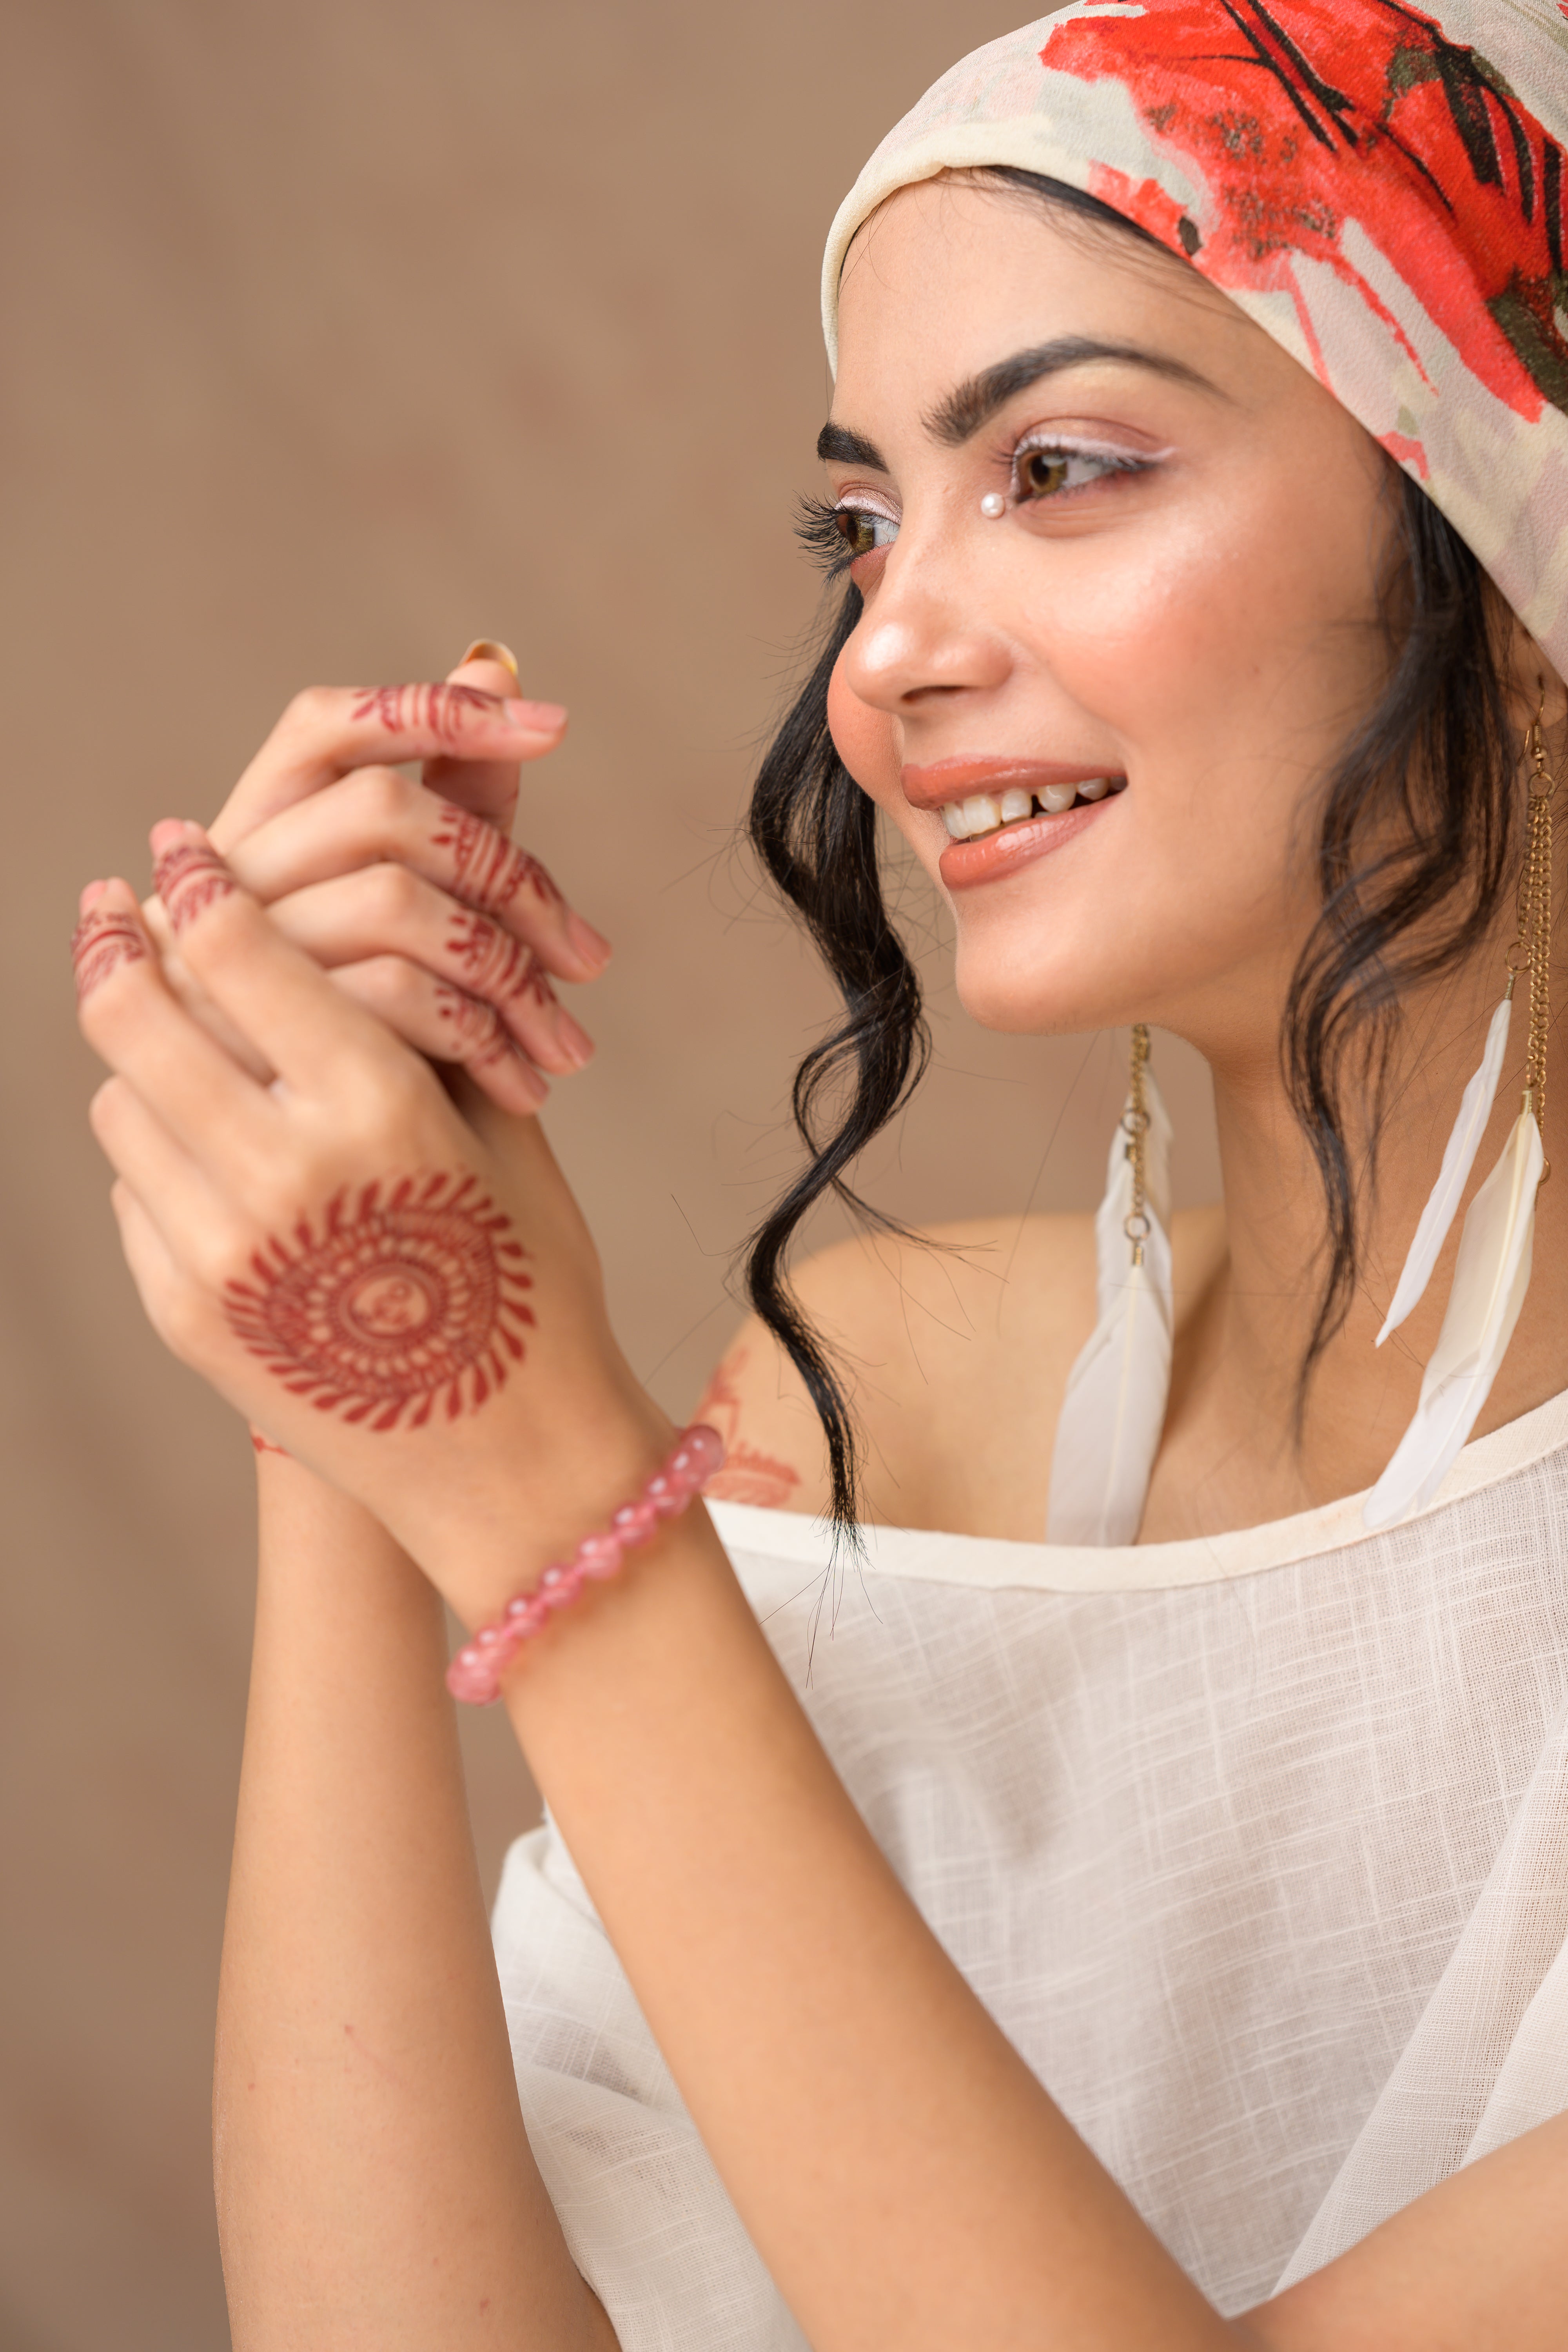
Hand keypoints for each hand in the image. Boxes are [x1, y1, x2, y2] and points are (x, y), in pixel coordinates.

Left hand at [76, 827, 667, 1622]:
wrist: (516, 1464)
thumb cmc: (535, 1279)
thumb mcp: (505, 1123)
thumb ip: (427, 1005)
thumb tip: (381, 889)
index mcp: (379, 1109)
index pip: (238, 946)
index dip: (198, 879)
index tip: (179, 846)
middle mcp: (282, 1174)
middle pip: (135, 1010)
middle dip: (120, 944)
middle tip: (117, 908)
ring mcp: (220, 1255)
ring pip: (118, 1100)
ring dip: (141, 1056)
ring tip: (176, 1038)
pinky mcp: (185, 1316)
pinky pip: (136, 1191)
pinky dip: (160, 1151)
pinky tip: (210, 1148)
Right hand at [146, 650, 611, 1116]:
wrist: (293, 1198)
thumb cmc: (357, 1042)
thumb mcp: (411, 919)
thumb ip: (449, 800)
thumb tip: (496, 661)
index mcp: (252, 831)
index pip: (327, 724)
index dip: (437, 710)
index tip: (556, 729)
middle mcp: (223, 878)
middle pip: (387, 811)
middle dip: (513, 877)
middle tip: (592, 962)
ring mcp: (222, 954)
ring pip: (395, 901)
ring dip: (509, 972)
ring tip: (569, 1048)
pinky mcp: (250, 1035)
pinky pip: (389, 992)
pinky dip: (477, 1033)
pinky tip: (523, 1086)